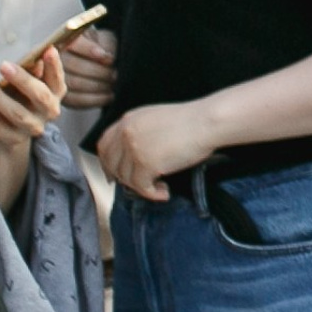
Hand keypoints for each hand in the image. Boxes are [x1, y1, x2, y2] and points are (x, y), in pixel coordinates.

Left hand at [0, 48, 64, 159]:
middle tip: (3, 65)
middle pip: (39, 96)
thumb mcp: (27, 85)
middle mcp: (49, 111)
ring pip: (16, 112)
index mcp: (55, 94)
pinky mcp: (13, 139)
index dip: (54, 65)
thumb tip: (36, 54)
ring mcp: (32, 127)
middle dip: (22, 80)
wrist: (9, 137)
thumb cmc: (20, 101)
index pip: (57, 79)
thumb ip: (32, 71)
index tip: (48, 50)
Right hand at [57, 26, 115, 111]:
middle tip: (115, 74)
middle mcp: (54, 58)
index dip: (90, 50)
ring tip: (114, 84)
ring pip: (74, 83)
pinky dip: (95, 99)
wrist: (96, 60)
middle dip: (98, 71)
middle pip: (73, 65)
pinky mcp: (61, 96)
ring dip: (98, 85)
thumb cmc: (102, 46)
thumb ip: (106, 45)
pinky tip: (110, 96)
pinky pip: (75, 100)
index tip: (109, 58)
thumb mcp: (106, 40)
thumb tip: (107, 59)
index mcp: (65, 40)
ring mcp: (54, 79)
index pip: (73, 43)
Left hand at [95, 101, 217, 202]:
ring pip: (126, 178)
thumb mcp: (156, 118)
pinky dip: (153, 194)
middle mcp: (126, 133)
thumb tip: (131, 155)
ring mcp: (134, 149)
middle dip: (123, 178)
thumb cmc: (192, 120)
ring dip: (142, 187)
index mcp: (128, 120)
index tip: (114, 173)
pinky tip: (165, 192)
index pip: (104, 145)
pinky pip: (142, 188)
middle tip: (138, 185)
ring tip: (160, 187)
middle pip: (111, 164)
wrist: (207, 122)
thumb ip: (139, 131)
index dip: (107, 162)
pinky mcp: (146, 164)